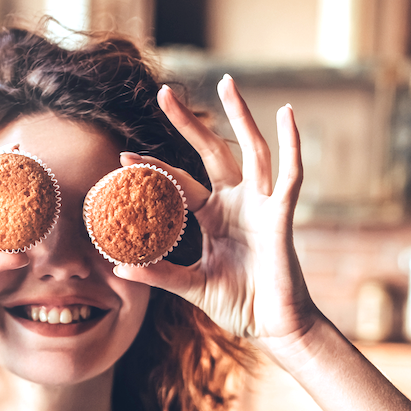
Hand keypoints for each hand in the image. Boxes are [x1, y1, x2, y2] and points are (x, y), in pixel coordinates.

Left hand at [113, 77, 319, 359]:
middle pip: (211, 152)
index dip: (153, 169)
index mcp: (214, 217)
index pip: (179, 184)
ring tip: (227, 82)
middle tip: (163, 93)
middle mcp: (237, 204)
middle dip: (189, 123)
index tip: (123, 157)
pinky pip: (289, 174)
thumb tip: (118, 267)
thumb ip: (159, 274)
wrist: (274, 328)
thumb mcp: (192, 286)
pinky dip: (292, 144)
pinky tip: (287, 114)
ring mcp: (261, 206)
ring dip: (240, 116)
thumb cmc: (239, 305)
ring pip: (251, 150)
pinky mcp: (281, 215)